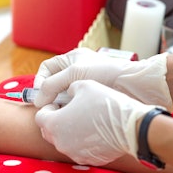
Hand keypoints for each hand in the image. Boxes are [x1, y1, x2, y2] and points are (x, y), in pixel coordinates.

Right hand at [34, 48, 172, 111]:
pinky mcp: (92, 96)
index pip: (47, 68)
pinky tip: (73, 113)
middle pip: (54, 82)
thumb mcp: (74, 74)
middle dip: (49, 95)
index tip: (41, 96)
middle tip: (49, 106)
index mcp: (72, 58)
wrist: (134, 85)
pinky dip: (71, 108)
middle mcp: (77, 69)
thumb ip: (51, 85)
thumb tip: (38, 101)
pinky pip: (75, 103)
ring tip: (62, 111)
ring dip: (60, 103)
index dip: (40, 81)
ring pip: (63, 95)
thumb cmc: (106, 73)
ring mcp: (84, 83)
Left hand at [35, 80, 155, 165]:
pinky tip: (93, 131)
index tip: (59, 103)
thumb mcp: (82, 84)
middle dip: (54, 121)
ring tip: (82, 120)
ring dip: (67, 131)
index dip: (48, 108)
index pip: (40, 117)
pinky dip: (80, 141)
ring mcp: (73, 153)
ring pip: (62, 141)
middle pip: (48, 131)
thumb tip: (67, 93)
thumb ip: (67, 89)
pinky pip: (77, 149)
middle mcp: (59, 142)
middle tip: (68, 111)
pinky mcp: (87, 160)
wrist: (131, 126)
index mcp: (54, 124)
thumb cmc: (104, 103)